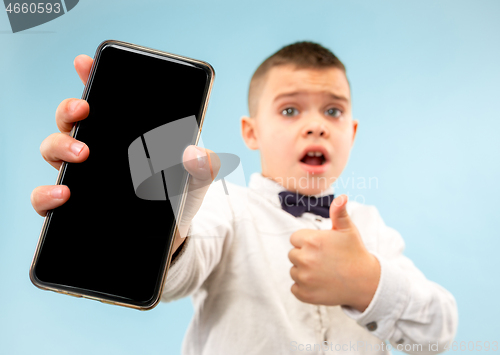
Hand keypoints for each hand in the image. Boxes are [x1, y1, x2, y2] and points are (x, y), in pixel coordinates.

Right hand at [30, 55, 219, 252]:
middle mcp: (101, 150)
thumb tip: (193, 153)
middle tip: (84, 110)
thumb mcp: (197, 177)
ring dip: (58, 146)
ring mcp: (86, 177)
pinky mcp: (77, 207)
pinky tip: (63, 194)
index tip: (85, 63)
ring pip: (53, 151)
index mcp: (127, 134)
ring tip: (81, 154)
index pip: (104, 100)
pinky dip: (46, 194)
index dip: (91, 77)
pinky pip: (48, 198)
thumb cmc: (181, 197)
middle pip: (71, 120)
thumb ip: (204, 164)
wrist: (173, 235)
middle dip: (70, 109)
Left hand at [288, 194, 380, 311]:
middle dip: (305, 256)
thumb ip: (339, 212)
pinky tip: (320, 284)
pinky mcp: (304, 294)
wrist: (365, 282)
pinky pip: (295, 288)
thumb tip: (341, 197)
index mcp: (311, 241)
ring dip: (304, 272)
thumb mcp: (348, 230)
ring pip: (294, 271)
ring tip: (324, 272)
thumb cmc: (355, 253)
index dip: (308, 242)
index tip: (321, 248)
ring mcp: (304, 278)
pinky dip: (304, 288)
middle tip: (324, 260)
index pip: (295, 239)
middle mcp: (304, 259)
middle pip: (293, 255)